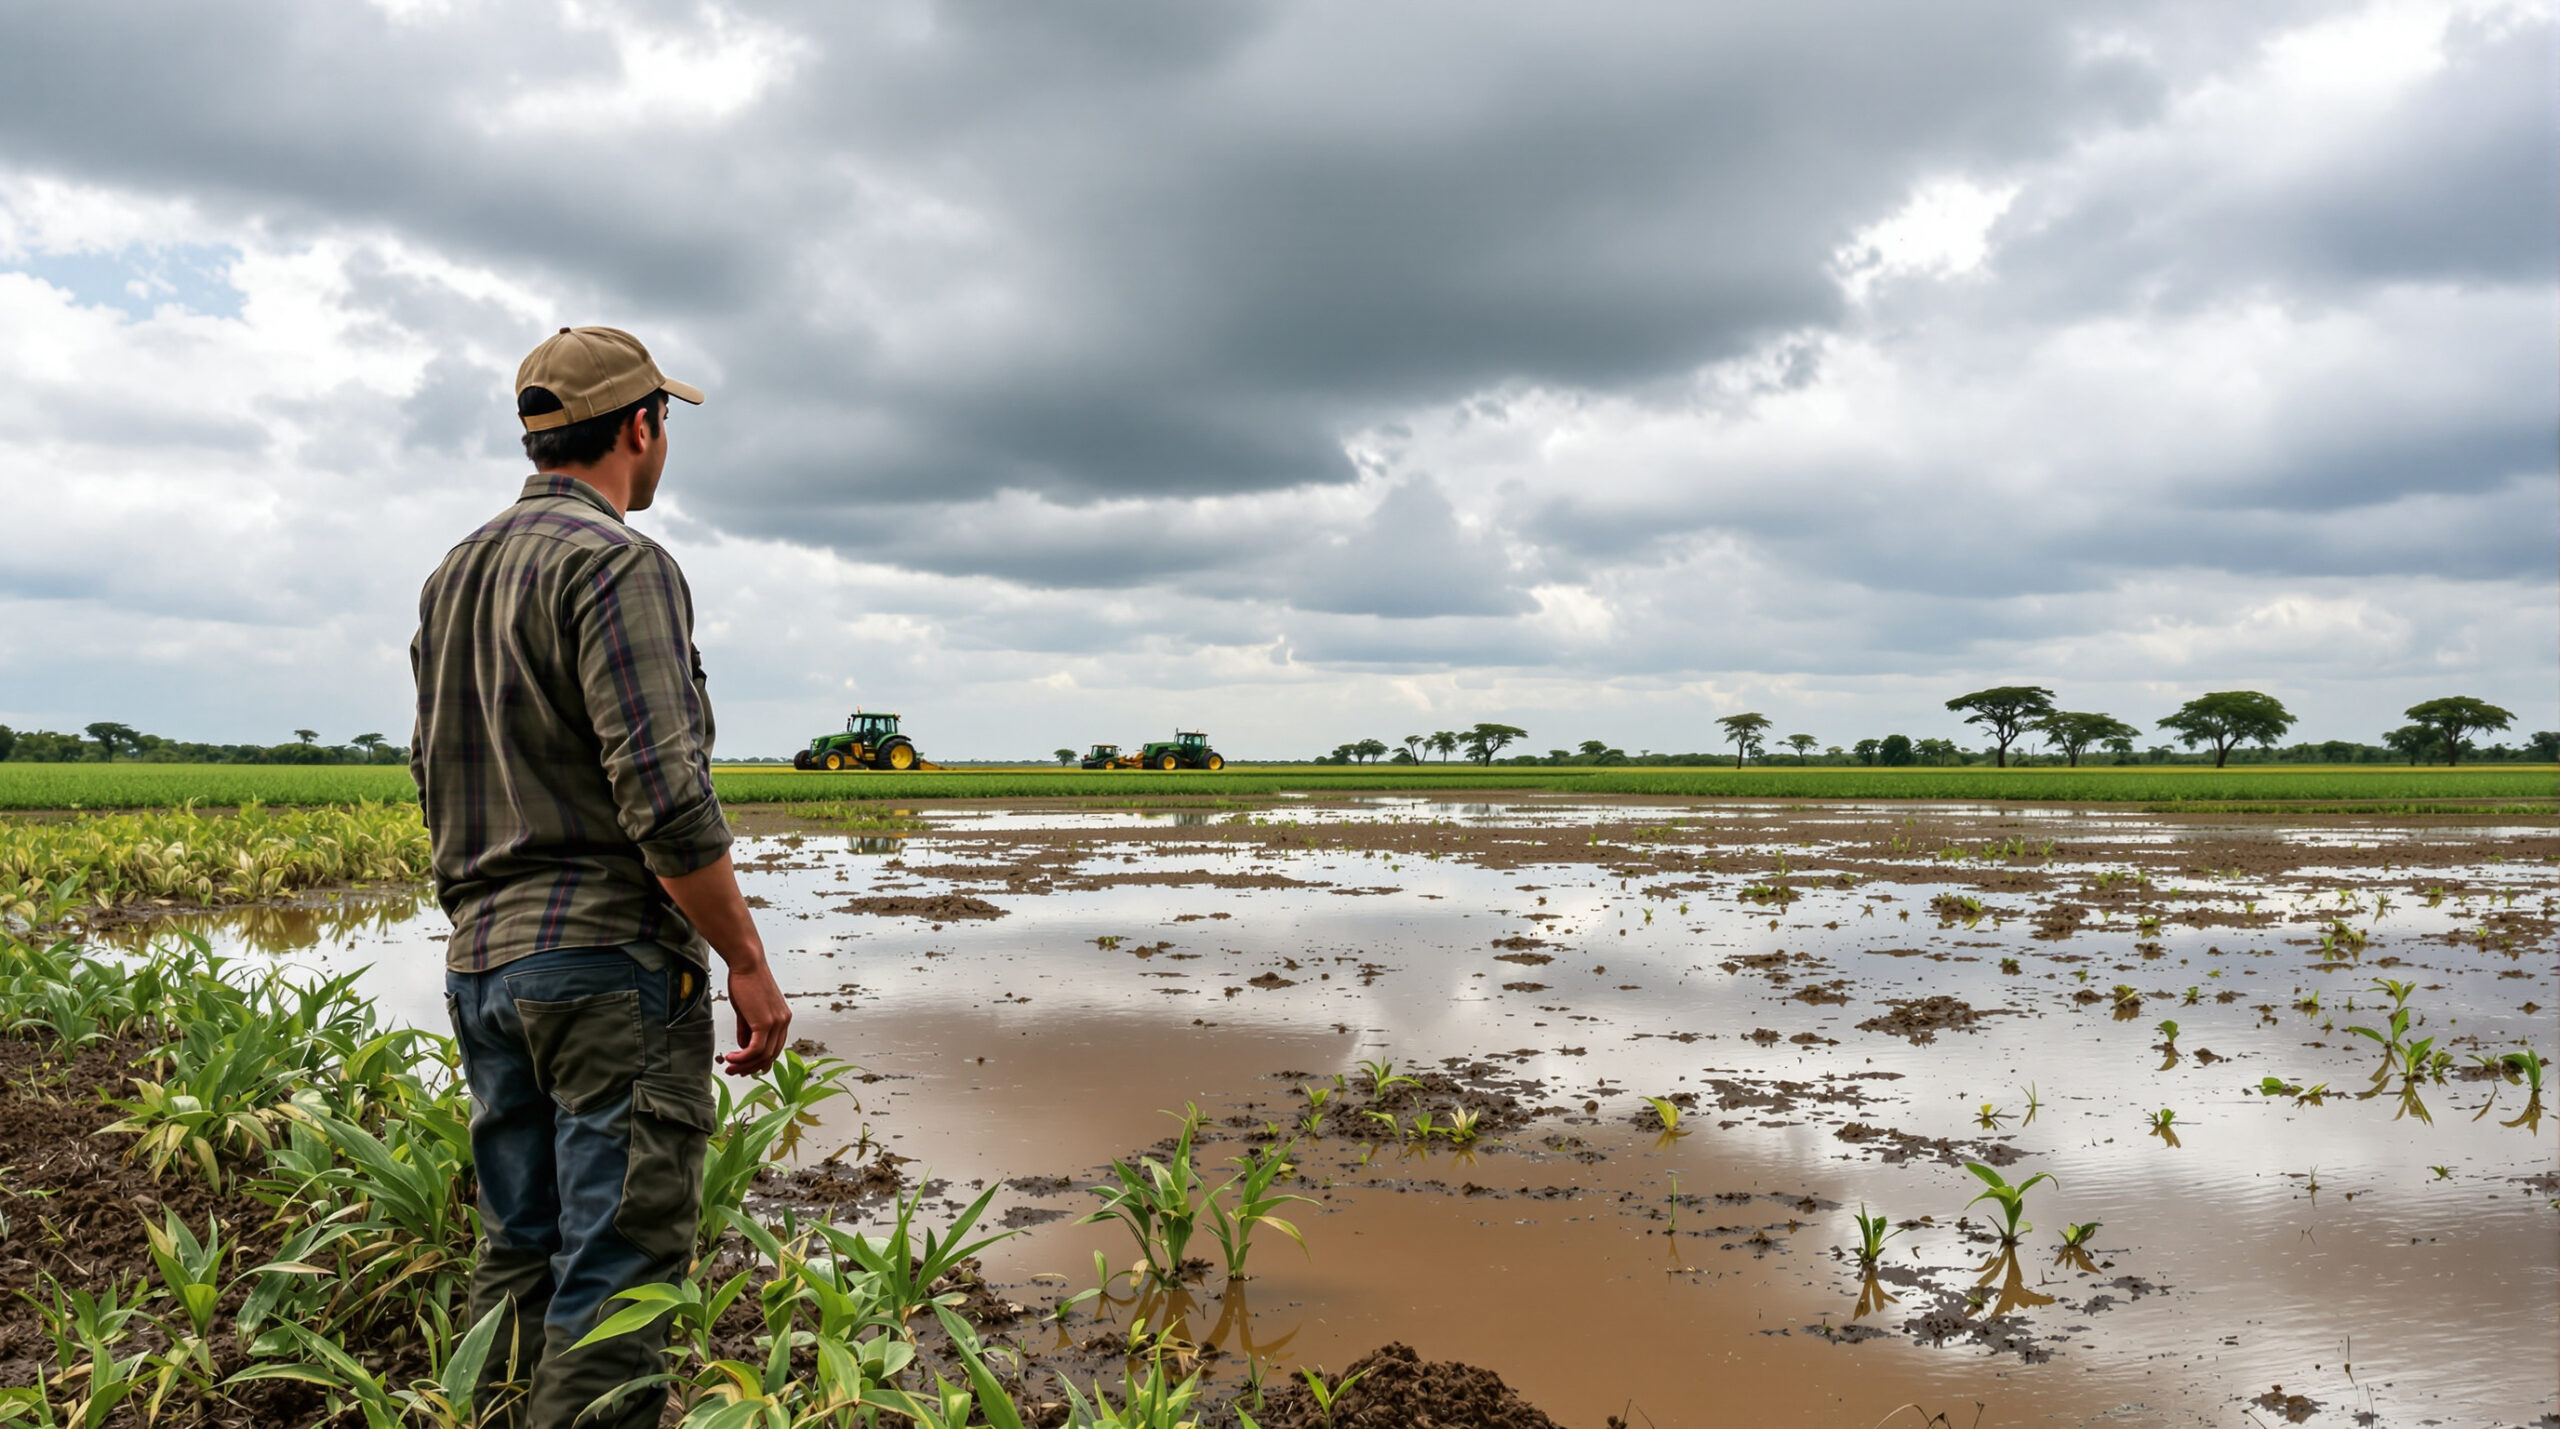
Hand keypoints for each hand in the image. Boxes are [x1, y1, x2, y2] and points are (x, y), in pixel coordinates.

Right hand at [721, 957, 791, 1076]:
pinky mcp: (765, 1022)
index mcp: (783, 1018)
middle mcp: (784, 1021)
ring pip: (763, 1055)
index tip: (746, 1067)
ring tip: (729, 1067)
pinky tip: (731, 1058)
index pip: (775, 1047)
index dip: (761, 1061)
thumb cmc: (745, 981)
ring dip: (745, 1065)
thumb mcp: (747, 1009)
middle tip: (735, 1072)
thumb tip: (743, 1047)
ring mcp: (777, 1022)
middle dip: (752, 1067)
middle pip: (771, 1055)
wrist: (747, 963)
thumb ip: (747, 1028)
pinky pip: (755, 1049)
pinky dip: (743, 1057)